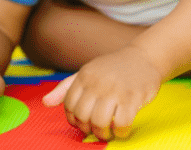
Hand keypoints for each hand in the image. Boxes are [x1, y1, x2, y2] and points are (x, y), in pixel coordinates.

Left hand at [42, 45, 162, 139]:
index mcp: (84, 76)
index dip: (74, 119)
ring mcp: (115, 90)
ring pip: (100, 122)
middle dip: (89, 129)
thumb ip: (66, 88)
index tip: (84, 122)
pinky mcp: (133, 97)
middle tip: (97, 129)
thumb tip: (45, 103)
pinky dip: (121, 131)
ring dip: (103, 133)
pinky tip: (123, 128)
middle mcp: (98, 82)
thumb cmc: (113, 68)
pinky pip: (121, 123)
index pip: (69, 106)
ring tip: (109, 132)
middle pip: (83, 116)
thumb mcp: (88, 72)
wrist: (145, 57)